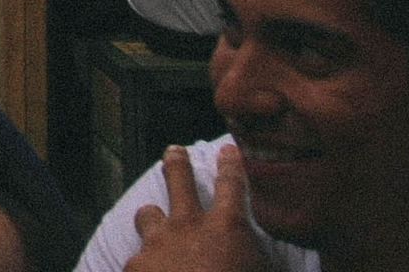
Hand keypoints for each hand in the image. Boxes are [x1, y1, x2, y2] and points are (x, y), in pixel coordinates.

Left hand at [128, 144, 268, 271]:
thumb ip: (262, 262)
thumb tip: (275, 263)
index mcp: (228, 229)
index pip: (233, 185)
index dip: (231, 165)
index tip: (228, 149)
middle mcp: (188, 227)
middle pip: (179, 182)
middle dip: (177, 164)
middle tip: (174, 151)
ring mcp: (157, 245)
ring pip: (148, 215)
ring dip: (152, 217)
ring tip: (151, 218)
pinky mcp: (134, 266)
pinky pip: (135, 260)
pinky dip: (141, 267)